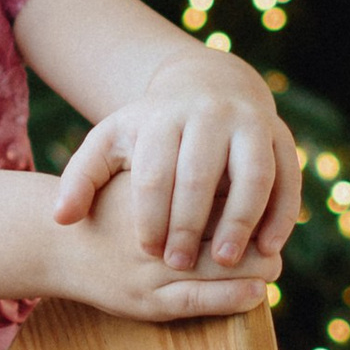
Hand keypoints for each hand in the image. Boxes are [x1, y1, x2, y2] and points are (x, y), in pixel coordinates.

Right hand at [45, 169, 283, 322]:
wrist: (53, 244)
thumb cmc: (103, 208)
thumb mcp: (133, 176)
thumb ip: (175, 176)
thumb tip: (232, 178)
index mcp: (157, 192)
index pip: (218, 192)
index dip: (248, 199)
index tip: (266, 204)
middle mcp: (158, 230)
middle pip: (225, 229)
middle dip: (255, 237)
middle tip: (274, 242)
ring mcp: (152, 270)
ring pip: (220, 267)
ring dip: (254, 269)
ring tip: (272, 267)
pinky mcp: (149, 302)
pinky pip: (200, 300)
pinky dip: (234, 297)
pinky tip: (256, 293)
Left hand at [52, 56, 302, 272]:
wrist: (207, 85)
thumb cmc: (153, 128)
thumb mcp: (111, 141)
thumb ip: (82, 177)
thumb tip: (61, 218)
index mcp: (165, 117)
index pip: (156, 172)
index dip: (151, 215)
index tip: (147, 251)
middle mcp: (211, 115)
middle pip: (201, 175)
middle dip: (190, 224)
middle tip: (179, 265)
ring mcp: (251, 123)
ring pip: (252, 174)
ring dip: (242, 220)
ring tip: (227, 261)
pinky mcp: (282, 137)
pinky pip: (288, 177)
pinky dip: (281, 213)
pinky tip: (268, 247)